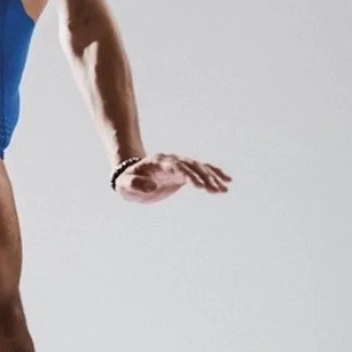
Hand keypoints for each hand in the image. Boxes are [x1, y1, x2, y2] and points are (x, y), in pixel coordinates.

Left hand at [115, 152, 231, 203]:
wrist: (131, 176)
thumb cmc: (126, 181)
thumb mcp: (125, 184)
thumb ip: (135, 184)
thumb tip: (152, 187)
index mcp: (158, 162)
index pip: (176, 166)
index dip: (188, 175)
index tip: (199, 186)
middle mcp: (171, 161)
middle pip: (191, 166)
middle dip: (204, 177)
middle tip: (216, 190)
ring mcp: (179, 165)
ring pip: (199, 168)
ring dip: (212, 178)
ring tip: (224, 190)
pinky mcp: (184, 172)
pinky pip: (202, 171)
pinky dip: (214, 175)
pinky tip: (227, 182)